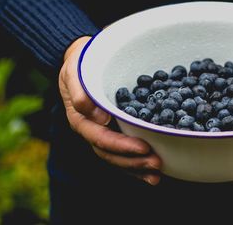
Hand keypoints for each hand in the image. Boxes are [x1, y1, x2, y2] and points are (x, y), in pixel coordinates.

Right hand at [59, 36, 161, 184]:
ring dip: (137, 168)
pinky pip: (124, 153)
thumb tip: (99, 117)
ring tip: (158, 173)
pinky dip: (138, 165)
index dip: (122, 146)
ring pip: (118, 158)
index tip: (144, 147)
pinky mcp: (114, 132)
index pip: (101, 138)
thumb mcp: (74, 72)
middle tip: (157, 163)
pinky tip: (153, 174)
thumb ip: (81, 93)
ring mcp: (102, 134)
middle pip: (111, 154)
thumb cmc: (80, 63)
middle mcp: (92, 131)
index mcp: (81, 120)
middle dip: (134, 161)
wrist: (84, 59)